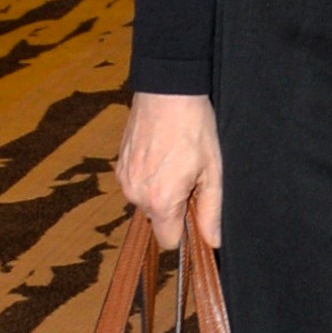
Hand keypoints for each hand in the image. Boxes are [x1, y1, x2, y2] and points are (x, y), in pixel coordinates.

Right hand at [114, 93, 222, 249]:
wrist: (167, 92)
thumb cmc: (194, 128)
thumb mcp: (212, 170)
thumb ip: (211, 210)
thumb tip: (212, 241)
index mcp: (160, 201)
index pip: (168, 241)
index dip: (185, 230)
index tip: (196, 211)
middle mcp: (136, 195)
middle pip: (158, 219)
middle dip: (175, 206)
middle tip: (190, 177)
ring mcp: (124, 180)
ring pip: (146, 201)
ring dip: (161, 190)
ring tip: (176, 161)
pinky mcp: (119, 166)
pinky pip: (136, 184)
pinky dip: (149, 176)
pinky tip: (162, 154)